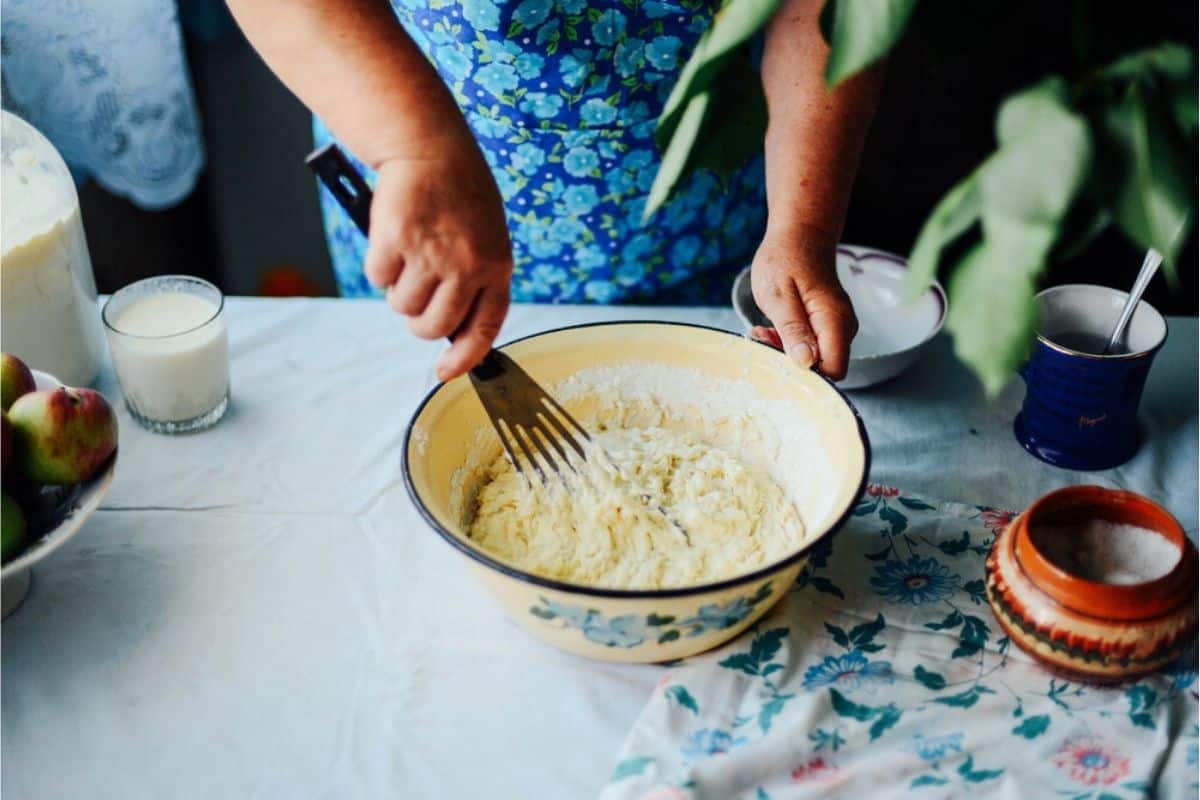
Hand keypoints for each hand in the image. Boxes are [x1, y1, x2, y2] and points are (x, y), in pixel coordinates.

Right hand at [364, 130, 512, 380]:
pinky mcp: (395, 239)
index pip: (484, 328)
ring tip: (409, 256)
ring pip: (402, 307)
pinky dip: (379, 265)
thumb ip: (476, 280)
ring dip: (398, 291)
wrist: (431, 147)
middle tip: (415, 298)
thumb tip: (452, 331)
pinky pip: (378, 279)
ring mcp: (431, 253)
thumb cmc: (460, 195)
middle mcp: (467, 264)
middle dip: (419, 323)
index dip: (464, 357)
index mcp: (496, 266)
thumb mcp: (486, 238)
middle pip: (432, 326)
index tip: (445, 371)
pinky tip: (392, 239)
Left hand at [749, 224, 856, 379]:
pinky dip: (790, 343)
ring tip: (763, 331)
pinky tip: (772, 329)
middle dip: (791, 362)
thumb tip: (806, 363)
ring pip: (816, 358)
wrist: (800, 234)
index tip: (777, 359)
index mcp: (834, 320)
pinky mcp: (829, 325)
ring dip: (787, 352)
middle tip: (762, 338)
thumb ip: (793, 330)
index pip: (833, 369)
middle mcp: (843, 327)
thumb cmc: (786, 258)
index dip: (806, 375)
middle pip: (824, 367)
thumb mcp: (778, 295)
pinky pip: (813, 346)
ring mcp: (838, 326)